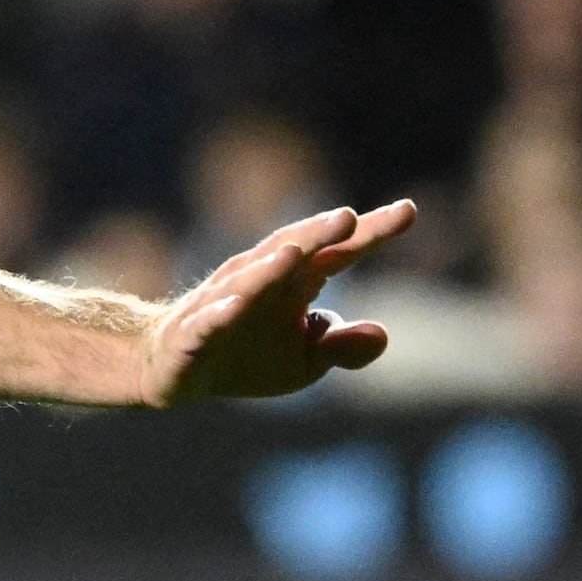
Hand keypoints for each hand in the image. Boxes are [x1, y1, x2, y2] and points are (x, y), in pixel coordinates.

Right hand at [141, 198, 416, 405]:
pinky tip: (235, 303)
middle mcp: (260, 279)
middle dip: (317, 233)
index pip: (339, 252)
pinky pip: (207, 321)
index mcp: (295, 281)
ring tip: (294, 252)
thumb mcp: (305, 361)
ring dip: (270, 265)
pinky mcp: (192, 333)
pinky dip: (219, 311)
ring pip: (248, 280)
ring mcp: (222, 302)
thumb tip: (383, 334)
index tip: (409, 211)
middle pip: (293, 250)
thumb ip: (342, 346)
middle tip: (348, 216)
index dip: (372, 233)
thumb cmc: (247, 354)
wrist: (172, 369)